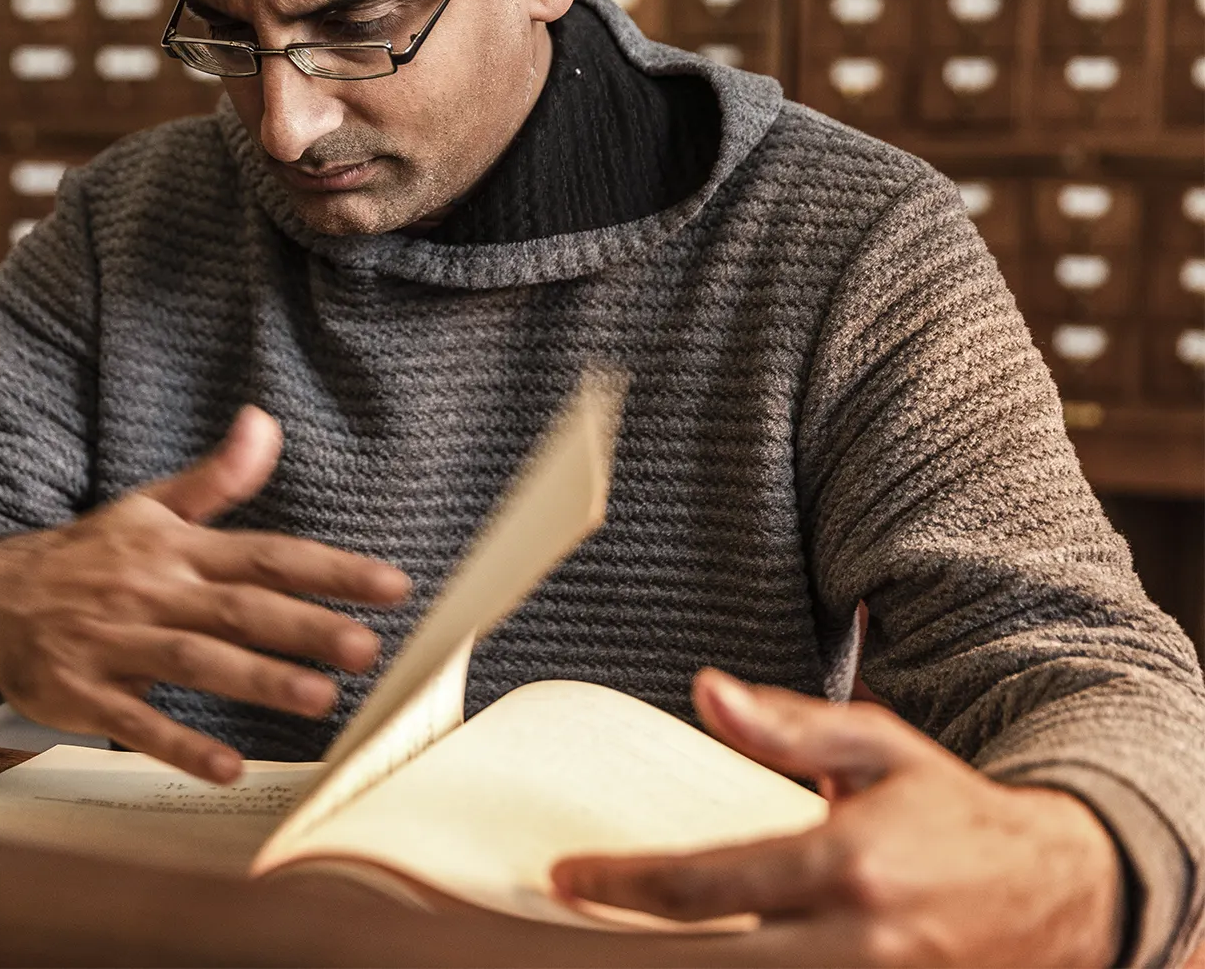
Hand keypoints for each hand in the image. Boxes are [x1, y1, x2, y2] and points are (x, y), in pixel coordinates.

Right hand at [0, 406, 409, 783]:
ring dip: (256, 679)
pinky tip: (227, 767)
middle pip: (238, 608)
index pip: (266, 555)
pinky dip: (180, 744)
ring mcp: (114, 641)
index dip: (329, 569)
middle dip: (304, 627)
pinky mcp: (81, 691)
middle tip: (365, 647)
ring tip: (318, 699)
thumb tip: (264, 421)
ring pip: (194, 659)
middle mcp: (150, 590)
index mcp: (176, 548)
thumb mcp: (149, 507)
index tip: (391, 586)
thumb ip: (217, 477)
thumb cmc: (89, 556)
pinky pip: (134, 720)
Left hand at [551, 669, 1124, 966]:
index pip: (708, 886)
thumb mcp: (879, 749)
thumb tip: (706, 692)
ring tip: (624, 945)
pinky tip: (707, 953)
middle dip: (632, 947)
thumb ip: (787, 727)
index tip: (569, 878)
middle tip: (577, 926)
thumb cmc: (956, 816)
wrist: (1063, 892)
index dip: (625, 886)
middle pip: (714, 959)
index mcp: (846, 864)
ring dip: (680, 965)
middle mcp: (857, 940)